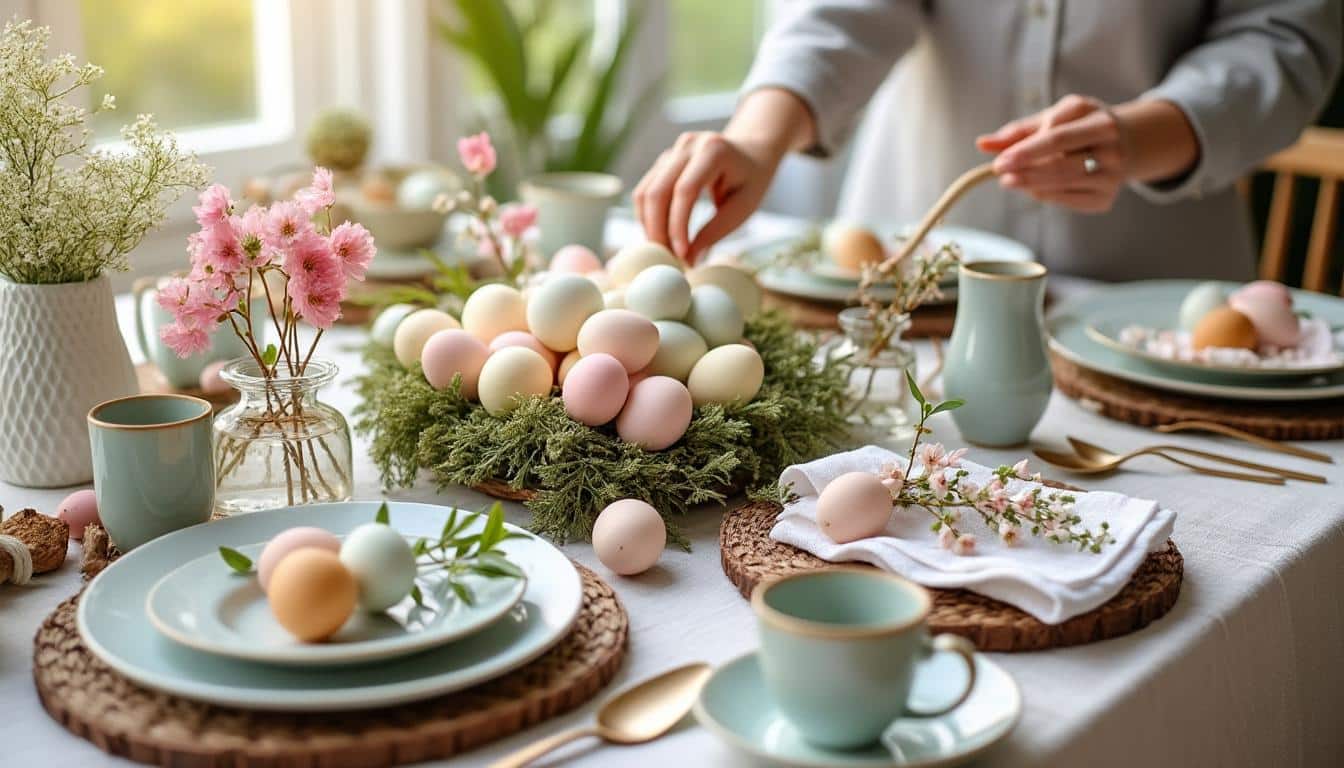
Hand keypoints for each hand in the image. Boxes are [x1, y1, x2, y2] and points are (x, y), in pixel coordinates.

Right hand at [633, 131, 781, 262]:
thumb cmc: (752, 181)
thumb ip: (715, 231)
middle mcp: (688, 145)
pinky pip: (645, 191)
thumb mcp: (743, 208)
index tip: (682, 254)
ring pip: (645, 192)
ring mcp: (672, 151)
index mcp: (714, 150)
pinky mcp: (663, 161)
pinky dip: (648, 217)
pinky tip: (660, 236)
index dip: (678, 225)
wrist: (751, 152)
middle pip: (657, 191)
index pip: (685, 190)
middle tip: (667, 260)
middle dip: (658, 230)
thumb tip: (688, 260)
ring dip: (649, 226)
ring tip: (665, 251)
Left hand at [976, 94, 1128, 213]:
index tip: (999, 161)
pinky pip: (1066, 201)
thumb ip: (1019, 131)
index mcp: (1101, 122)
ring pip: (1062, 185)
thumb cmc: (1080, 126)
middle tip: (1001, 175)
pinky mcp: (1105, 200)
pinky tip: (1033, 188)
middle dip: (1026, 172)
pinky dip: (1045, 195)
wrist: (1126, 143)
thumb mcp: (1055, 117)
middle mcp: (1113, 150)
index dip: (1025, 151)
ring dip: (1030, 185)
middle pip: (1061, 165)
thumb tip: (982, 144)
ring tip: (1010, 181)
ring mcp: (1113, 177)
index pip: (1057, 138)